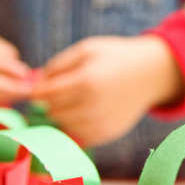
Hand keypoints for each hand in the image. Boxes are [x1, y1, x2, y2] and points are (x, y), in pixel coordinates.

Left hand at [30, 35, 184, 147]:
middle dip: (49, 101)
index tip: (35, 85)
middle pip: (52, 111)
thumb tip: (33, 85)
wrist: (152, 74)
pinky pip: (78, 135)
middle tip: (57, 91)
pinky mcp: (107, 135)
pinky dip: (76, 124)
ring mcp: (101, 124)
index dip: (35, 89)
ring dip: (62, 114)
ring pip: (63, 126)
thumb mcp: (87, 49)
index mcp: (86, 81)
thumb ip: (57, 65)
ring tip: (74, 99)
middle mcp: (93, 106)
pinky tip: (85, 110)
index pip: (45, 93)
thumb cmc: (115, 57)